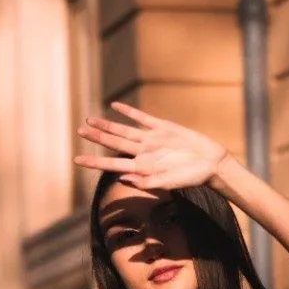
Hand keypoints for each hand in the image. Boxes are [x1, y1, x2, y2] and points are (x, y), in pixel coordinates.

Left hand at [74, 102, 230, 190]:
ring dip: (107, 125)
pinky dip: (129, 112)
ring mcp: (152, 140)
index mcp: (143, 168)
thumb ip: (147, 182)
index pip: (112, 164)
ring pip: (124, 130)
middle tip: (78, 131)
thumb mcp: (170, 182)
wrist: (212, 164)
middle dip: (97, 138)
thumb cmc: (193, 178)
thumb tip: (122, 177)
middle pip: (115, 144)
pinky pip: (142, 118)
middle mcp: (144, 153)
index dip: (94, 162)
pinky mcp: (163, 128)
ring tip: (90, 120)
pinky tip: (115, 106)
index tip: (76, 161)